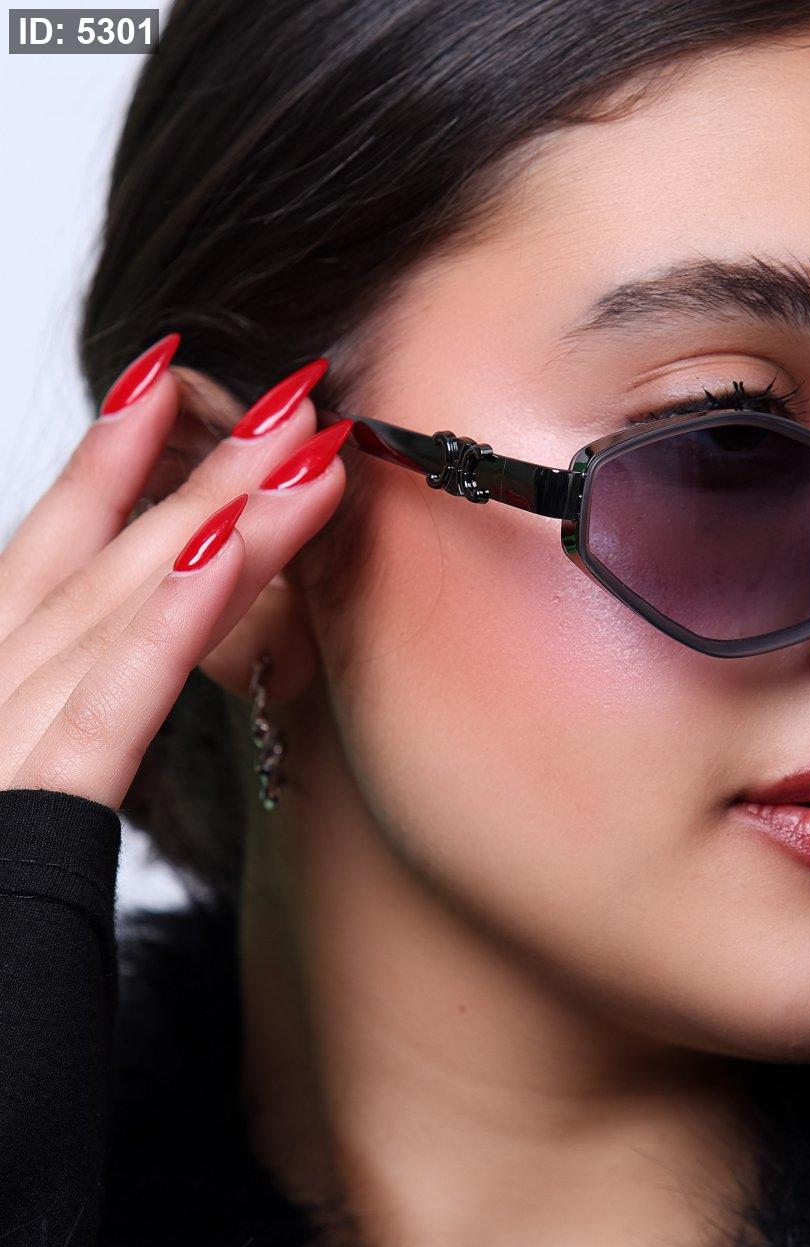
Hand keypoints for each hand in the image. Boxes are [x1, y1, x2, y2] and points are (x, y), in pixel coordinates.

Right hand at [0, 334, 350, 810]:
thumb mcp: (18, 794)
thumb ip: (64, 731)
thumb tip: (122, 667)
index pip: (50, 557)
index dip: (107, 465)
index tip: (164, 386)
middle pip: (107, 563)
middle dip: (202, 473)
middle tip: (289, 397)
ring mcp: (4, 746)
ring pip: (124, 610)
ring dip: (216, 516)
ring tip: (300, 441)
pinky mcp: (34, 817)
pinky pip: (110, 707)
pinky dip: (166, 625)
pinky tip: (225, 553)